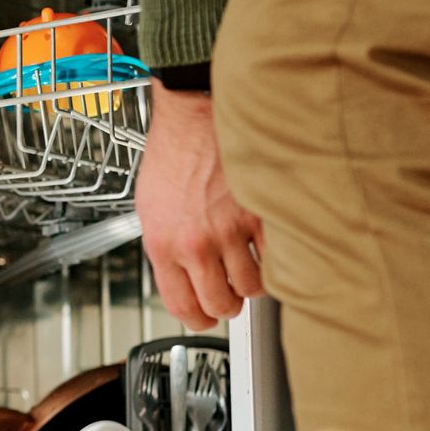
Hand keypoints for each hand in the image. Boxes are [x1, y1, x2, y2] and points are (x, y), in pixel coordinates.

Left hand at [135, 82, 265, 330]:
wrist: (194, 112)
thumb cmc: (173, 153)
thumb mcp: (152, 208)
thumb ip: (168, 247)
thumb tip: (182, 277)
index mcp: (163, 245)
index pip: (183, 307)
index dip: (199, 317)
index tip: (207, 314)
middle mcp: (196, 244)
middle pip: (224, 305)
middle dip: (230, 301)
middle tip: (233, 288)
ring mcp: (232, 231)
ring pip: (255, 286)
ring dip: (255, 278)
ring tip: (250, 260)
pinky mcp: (262, 214)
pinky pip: (277, 256)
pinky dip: (276, 254)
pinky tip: (267, 241)